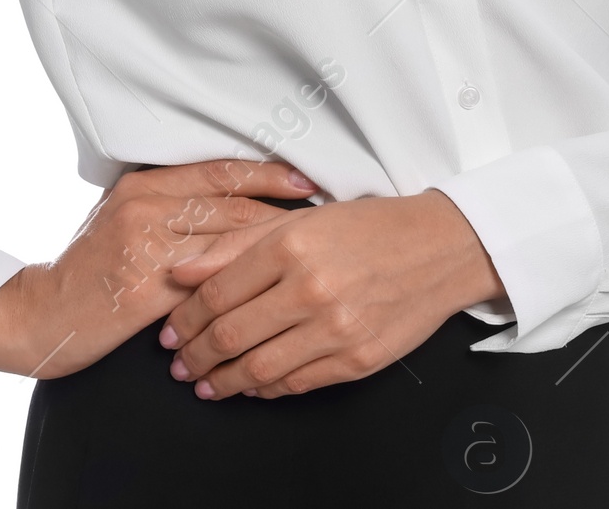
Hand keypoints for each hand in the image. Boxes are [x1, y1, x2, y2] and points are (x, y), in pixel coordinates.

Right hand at [0, 158, 316, 378]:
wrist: (42, 314)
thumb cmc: (88, 269)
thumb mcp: (121, 218)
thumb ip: (166, 203)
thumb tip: (225, 195)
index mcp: (142, 185)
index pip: (218, 171)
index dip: (265, 175)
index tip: (305, 180)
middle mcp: (145, 206)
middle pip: (230, 204)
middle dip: (281, 211)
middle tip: (326, 218)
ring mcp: (145, 246)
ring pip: (225, 241)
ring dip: (272, 249)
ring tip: (310, 255)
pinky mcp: (146, 288)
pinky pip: (208, 285)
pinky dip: (242, 288)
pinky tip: (270, 295)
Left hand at [157, 187, 501, 399]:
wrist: (438, 248)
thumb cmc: (369, 227)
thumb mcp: (300, 218)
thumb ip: (236, 243)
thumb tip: (182, 271)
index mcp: (291, 244)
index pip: (218, 292)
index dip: (185, 317)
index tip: (170, 330)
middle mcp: (311, 287)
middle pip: (232, 334)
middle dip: (196, 355)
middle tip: (178, 363)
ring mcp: (335, 328)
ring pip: (260, 368)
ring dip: (224, 381)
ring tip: (205, 384)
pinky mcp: (357, 360)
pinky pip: (297, 383)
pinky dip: (267, 390)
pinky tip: (251, 386)